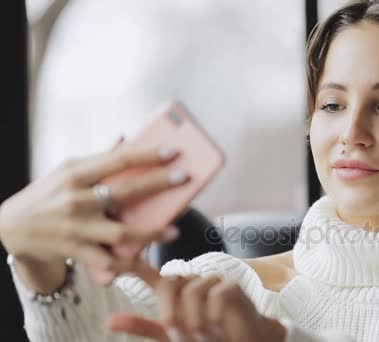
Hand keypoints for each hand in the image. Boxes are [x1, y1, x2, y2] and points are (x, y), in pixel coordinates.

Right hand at [0, 140, 188, 288]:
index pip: (117, 159)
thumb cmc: (47, 194)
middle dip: (158, 184)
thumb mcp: (67, 171)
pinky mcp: (75, 250)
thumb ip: (100, 158)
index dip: (147, 155)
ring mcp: (76, 227)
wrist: (10, 226)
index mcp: (75, 173)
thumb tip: (126, 137)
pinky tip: (147, 261)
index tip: (173, 152)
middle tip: (185, 178)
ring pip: (119, 233)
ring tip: (174, 230)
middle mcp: (76, 199)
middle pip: (124, 191)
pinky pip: (106, 261)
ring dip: (150, 233)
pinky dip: (127, 264)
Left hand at [107, 261, 286, 341]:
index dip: (133, 264)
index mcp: (174, 291)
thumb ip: (143, 326)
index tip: (115, 258)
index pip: (150, 274)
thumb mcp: (170, 336)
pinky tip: (218, 327)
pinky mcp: (230, 285)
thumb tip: (109, 320)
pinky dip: (213, 317)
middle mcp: (191, 282)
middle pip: (169, 285)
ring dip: (194, 320)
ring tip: (204, 334)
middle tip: (181, 334)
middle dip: (170, 312)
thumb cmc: (207, 338)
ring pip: (191, 293)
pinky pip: (214, 297)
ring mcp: (211, 281)